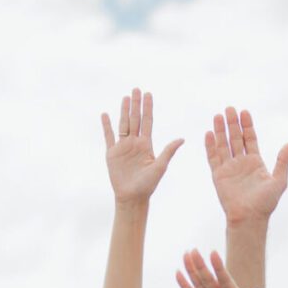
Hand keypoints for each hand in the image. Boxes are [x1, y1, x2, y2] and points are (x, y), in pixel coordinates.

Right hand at [103, 89, 183, 206]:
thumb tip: (182, 139)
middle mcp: (135, 143)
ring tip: (125, 97)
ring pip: (123, 124)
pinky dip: (106, 125)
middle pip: (135, 119)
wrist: (132, 197)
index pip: (147, 121)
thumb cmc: (148, 185)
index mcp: (146, 144)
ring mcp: (123, 147)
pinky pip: (109, 136)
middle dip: (136, 104)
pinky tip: (105, 114)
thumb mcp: (160, 167)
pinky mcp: (112, 154)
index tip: (148, 94)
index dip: (147, 108)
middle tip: (136, 89)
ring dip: (123, 110)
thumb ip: (168, 151)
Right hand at [176, 249, 268, 287]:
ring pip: (198, 282)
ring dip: (191, 269)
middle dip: (200, 265)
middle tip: (193, 250)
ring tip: (185, 254)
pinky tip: (178, 273)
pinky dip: (184, 285)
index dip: (218, 267)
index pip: (224, 278)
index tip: (213, 253)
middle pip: (208, 277)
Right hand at [207, 107, 287, 224]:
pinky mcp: (218, 176)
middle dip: (232, 124)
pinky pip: (213, 158)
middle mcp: (241, 163)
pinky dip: (210, 146)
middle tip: (229, 108)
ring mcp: (229, 169)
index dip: (247, 126)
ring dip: (220, 130)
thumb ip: (283, 161)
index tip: (245, 112)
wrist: (250, 218)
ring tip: (218, 115)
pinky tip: (209, 133)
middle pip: (235, 138)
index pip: (250, 139)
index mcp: (255, 163)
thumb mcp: (279, 180)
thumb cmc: (266, 203)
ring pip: (223, 145)